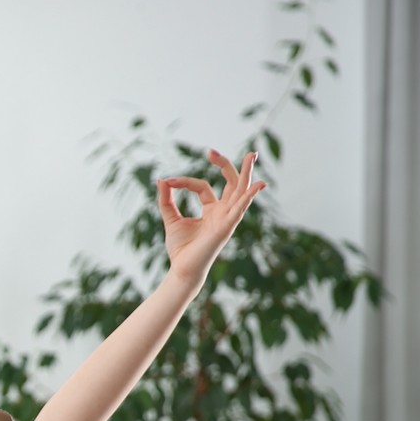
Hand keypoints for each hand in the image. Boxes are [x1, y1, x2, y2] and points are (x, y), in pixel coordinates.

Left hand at [158, 149, 266, 283]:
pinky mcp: (227, 226)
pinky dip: (250, 196)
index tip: (168, 181)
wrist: (182, 269)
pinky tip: (258, 184)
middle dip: (225, 165)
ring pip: (241, 191)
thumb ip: (166, 200)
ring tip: (252, 155)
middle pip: (231, 183)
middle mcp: (223, 212)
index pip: (203, 186)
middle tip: (212, 151)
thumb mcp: (171, 218)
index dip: (185, 181)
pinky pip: (241, 209)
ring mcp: (227, 218)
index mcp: (212, 210)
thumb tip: (161, 180)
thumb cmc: (180, 249)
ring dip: (247, 173)